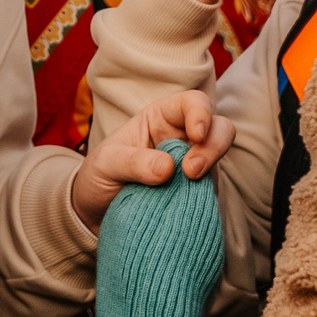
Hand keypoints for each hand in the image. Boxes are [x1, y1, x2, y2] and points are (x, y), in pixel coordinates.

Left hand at [72, 91, 234, 228]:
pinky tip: (186, 207)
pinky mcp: (195, 196)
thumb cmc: (99, 176)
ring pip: (220, 162)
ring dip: (211, 172)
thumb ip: (132, 161)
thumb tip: (168, 168)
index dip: (201, 113)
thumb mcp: (105, 163)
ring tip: (188, 186)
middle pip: (219, 129)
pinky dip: (205, 198)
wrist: (95, 212)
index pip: (192, 103)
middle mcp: (182, 140)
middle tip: (191, 171)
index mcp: (160, 119)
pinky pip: (211, 194)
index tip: (196, 135)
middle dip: (214, 144)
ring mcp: (192, 168)